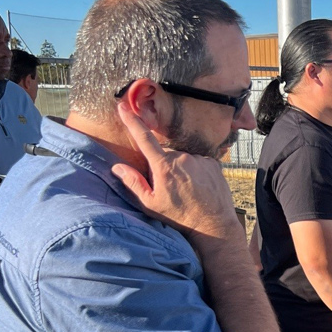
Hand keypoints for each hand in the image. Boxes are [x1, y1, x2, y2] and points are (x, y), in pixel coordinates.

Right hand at [111, 102, 237, 237]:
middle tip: (170, 188)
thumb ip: (133, 183)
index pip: (143, 138)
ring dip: (181, 169)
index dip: (132, 121)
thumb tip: (117, 167)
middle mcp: (182, 158)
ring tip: (187, 190)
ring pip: (183, 158)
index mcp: (164, 167)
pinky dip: (196, 171)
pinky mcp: (214, 163)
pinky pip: (198, 161)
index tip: (123, 106)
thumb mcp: (151, 205)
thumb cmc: (180, 217)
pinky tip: (199, 187)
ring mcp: (200, 159)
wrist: (214, 225)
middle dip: (163, 166)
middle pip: (165, 154)